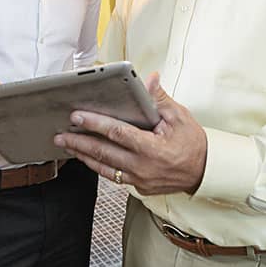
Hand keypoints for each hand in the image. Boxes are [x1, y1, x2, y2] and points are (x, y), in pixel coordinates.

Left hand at [54, 73, 207, 195]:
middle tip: (60, 134)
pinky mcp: (139, 187)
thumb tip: (149, 79)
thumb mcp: (179, 117)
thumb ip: (159, 99)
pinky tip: (86, 157)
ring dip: (83, 156)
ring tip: (66, 145)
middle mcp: (142, 167)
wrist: (205, 172)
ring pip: (104, 168)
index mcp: (152, 148)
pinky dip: (98, 166)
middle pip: (103, 153)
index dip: (95, 124)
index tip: (77, 116)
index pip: (117, 133)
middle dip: (79, 142)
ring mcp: (140, 180)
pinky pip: (113, 177)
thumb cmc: (193, 144)